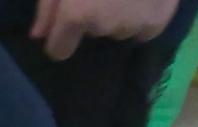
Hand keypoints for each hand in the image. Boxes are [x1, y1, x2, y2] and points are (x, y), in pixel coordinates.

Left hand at [31, 0, 178, 56]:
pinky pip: (142, 30)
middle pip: (91, 32)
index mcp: (78, 14)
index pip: (59, 50)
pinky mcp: (158, 21)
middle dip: (94, 15)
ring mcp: (134, 25)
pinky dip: (141, 16)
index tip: (65, 26)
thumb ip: (48, 6)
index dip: (60, 38)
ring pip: (117, 30)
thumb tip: (39, 35)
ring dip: (118, 15)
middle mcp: (104, 26)